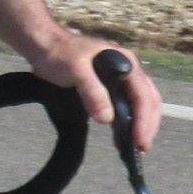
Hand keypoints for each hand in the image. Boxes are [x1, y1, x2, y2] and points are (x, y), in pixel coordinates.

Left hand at [30, 30, 161, 154]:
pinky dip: (127, 122)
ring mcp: (120, 78)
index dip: (144, 120)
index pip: (143, 94)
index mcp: (126, 63)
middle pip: (148, 100)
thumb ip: (93, 92)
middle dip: (147, 125)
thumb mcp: (76, 71)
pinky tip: (120, 137)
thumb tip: (108, 119)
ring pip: (140, 103)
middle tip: (141, 149)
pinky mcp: (109, 86)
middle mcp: (128, 70)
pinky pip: (125, 105)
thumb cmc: (60, 54)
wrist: (43, 45)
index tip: (139, 141)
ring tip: (135, 148)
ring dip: (140, 125)